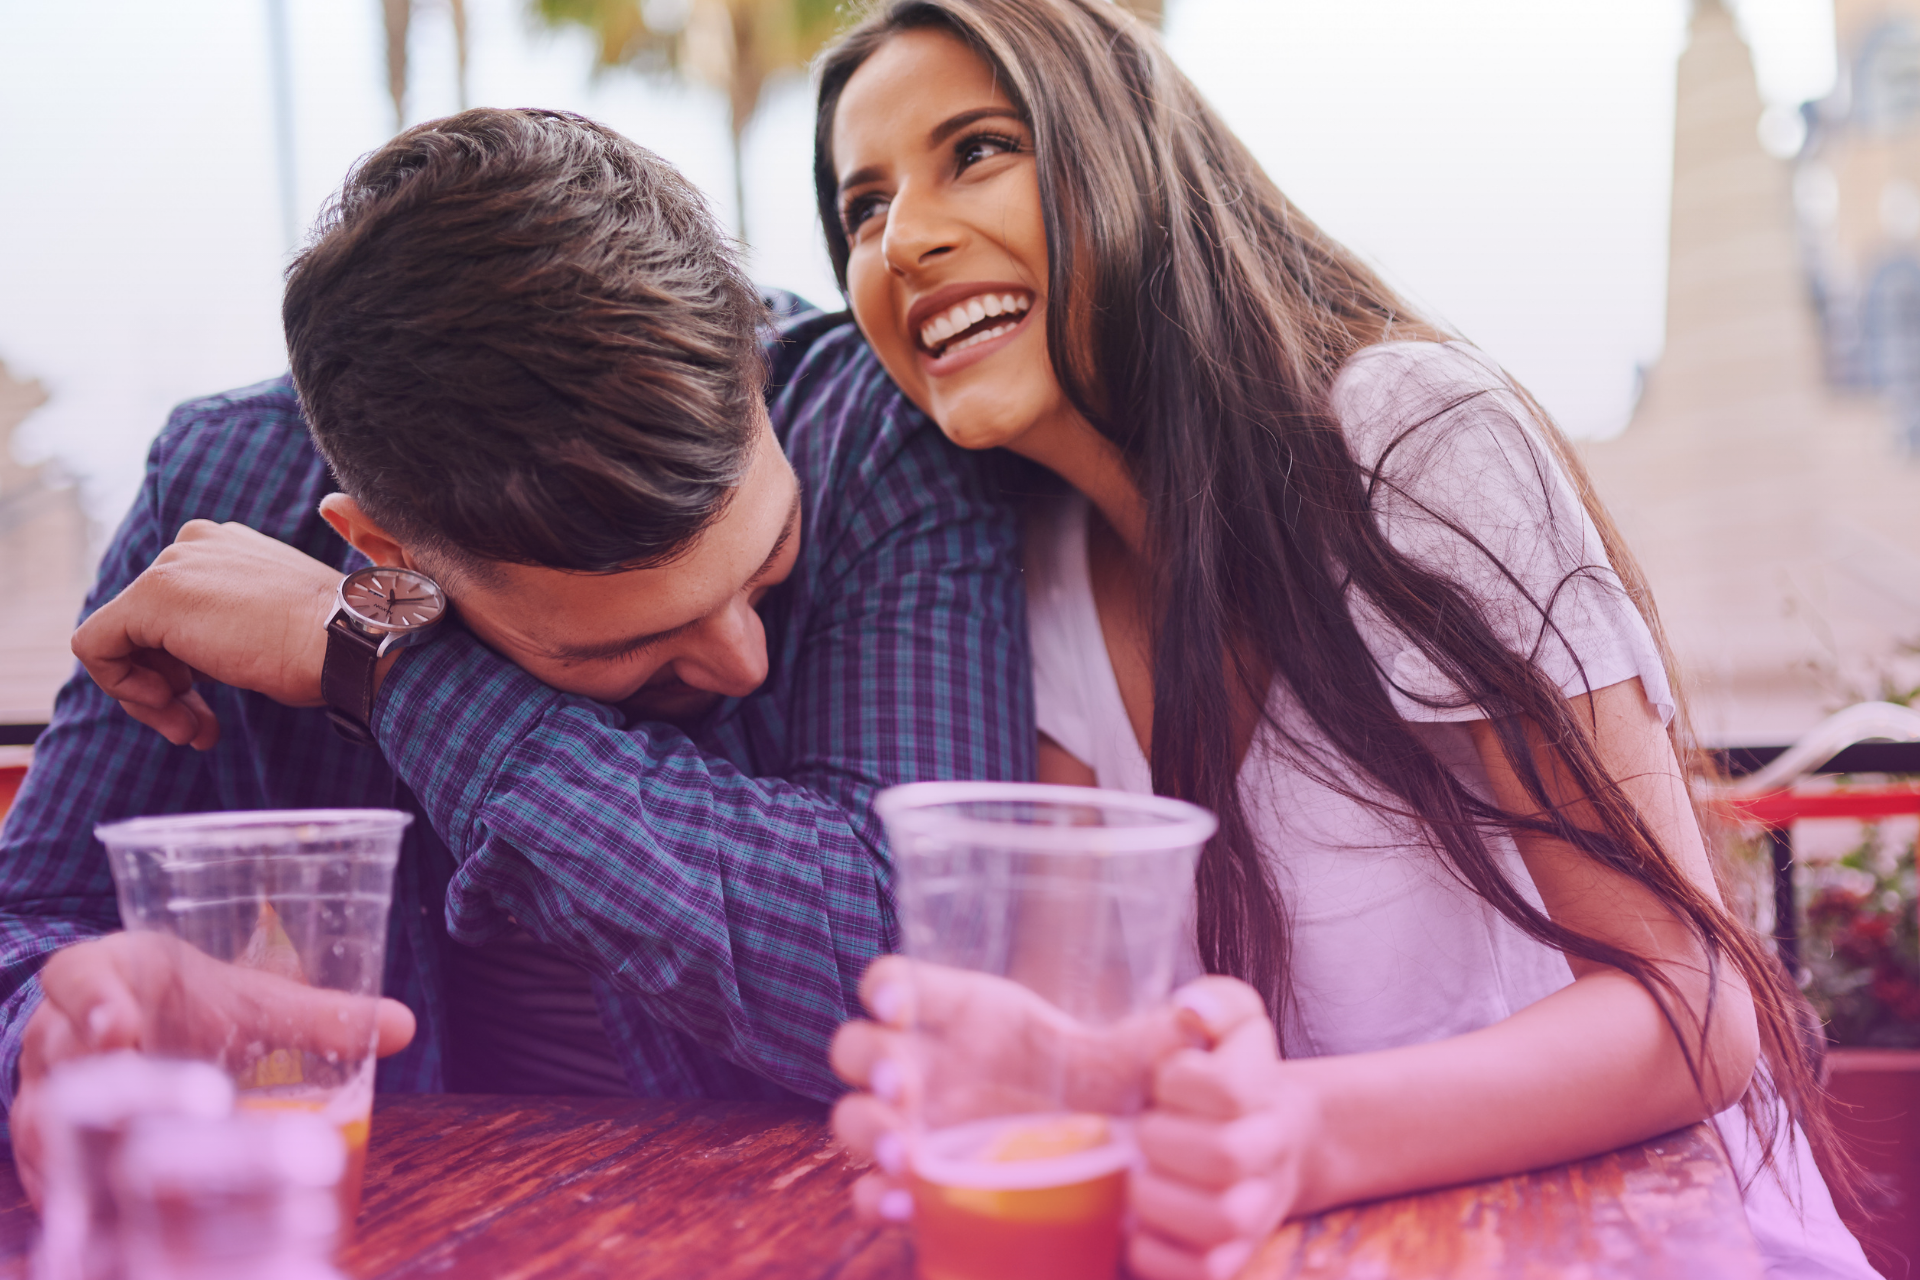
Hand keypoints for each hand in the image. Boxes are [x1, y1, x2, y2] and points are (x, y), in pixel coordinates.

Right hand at [11, 933, 415, 1204]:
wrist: (116, 1028)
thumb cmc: (180, 1004)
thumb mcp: (241, 997)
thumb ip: (313, 1013)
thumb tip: (406, 1025)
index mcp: (93, 983)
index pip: (77, 979)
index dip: (93, 1001)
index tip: (123, 1023)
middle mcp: (53, 1048)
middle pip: (70, 1073)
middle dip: (128, 1093)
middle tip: (200, 1103)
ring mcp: (40, 1112)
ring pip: (62, 1142)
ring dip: (118, 1166)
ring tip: (182, 1190)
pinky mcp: (46, 1170)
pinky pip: (64, 1197)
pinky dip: (102, 1222)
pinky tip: (147, 1249)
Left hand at [71, 520, 344, 749]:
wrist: (349, 641)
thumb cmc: (329, 646)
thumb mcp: (273, 625)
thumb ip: (228, 628)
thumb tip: (192, 666)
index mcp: (225, 547)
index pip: (173, 611)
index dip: (182, 667)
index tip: (209, 706)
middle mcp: (193, 544)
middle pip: (143, 627)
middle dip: (166, 687)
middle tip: (196, 727)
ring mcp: (171, 567)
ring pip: (119, 640)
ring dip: (150, 698)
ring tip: (190, 730)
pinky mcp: (151, 597)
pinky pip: (97, 647)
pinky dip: (123, 688)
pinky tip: (169, 709)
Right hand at [829, 955, 1205, 1226]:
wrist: (1102, 1160)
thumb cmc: (1104, 1091)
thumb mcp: (1129, 1063)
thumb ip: (1154, 1042)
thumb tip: (1199, 1020)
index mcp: (963, 1014)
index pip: (901, 983)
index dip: (887, 988)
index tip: (900, 1006)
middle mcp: (926, 1063)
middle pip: (859, 1046)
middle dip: (870, 1062)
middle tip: (902, 1088)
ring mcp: (914, 1124)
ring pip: (853, 1117)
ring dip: (865, 1130)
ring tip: (904, 1155)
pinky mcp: (917, 1179)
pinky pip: (871, 1188)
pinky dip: (876, 1197)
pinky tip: (905, 1206)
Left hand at [1130, 980, 1310, 1279]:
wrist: (1273, 1141)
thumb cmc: (1226, 1077)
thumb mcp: (1229, 1027)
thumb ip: (1217, 1004)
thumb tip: (1192, 1009)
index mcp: (1264, 1094)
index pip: (1231, 1089)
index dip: (1184, 1081)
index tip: (1161, 1079)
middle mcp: (1270, 1156)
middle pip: (1227, 1155)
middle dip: (1165, 1140)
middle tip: (1139, 1131)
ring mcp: (1255, 1213)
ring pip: (1221, 1219)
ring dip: (1160, 1199)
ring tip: (1135, 1179)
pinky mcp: (1231, 1259)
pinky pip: (1203, 1272)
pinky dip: (1159, 1256)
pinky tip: (1134, 1228)